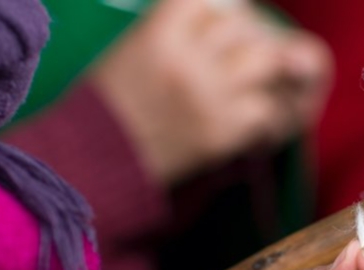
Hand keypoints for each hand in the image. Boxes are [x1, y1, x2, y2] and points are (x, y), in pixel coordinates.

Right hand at [90, 0, 331, 184]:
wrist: (95, 160)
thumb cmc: (112, 101)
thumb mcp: (137, 46)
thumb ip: (182, 28)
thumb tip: (234, 16)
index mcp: (161, 31)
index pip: (218, 0)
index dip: (230, 10)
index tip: (230, 22)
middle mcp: (188, 59)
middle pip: (246, 27)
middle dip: (250, 38)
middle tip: (244, 54)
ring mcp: (209, 96)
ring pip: (268, 62)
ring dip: (268, 69)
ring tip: (255, 81)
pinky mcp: (222, 133)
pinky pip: (266, 109)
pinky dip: (266, 110)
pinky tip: (251, 115)